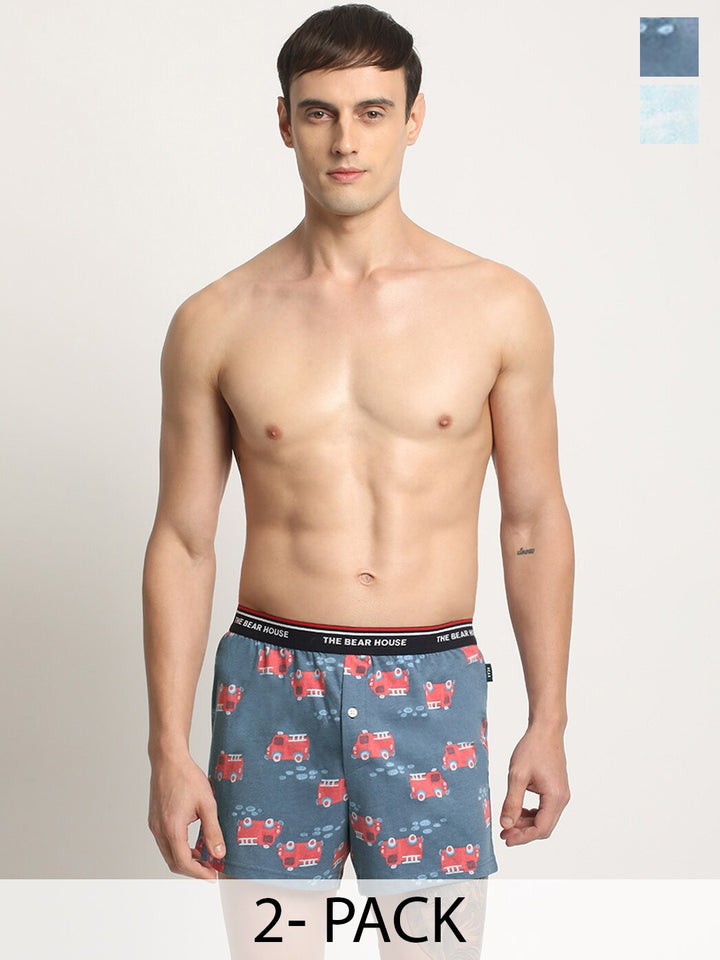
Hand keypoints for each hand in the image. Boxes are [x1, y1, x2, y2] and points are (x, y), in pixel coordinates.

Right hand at [148, 753, 224, 880]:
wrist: (169, 760)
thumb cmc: (187, 777)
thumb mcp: (207, 804)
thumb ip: (213, 831)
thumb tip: (219, 853)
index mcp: (172, 828)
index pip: (184, 863)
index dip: (199, 873)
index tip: (212, 876)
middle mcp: (159, 830)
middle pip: (174, 862)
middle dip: (192, 870)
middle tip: (210, 869)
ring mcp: (155, 826)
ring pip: (168, 854)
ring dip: (185, 860)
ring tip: (204, 856)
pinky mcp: (154, 820)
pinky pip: (165, 843)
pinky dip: (178, 849)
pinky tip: (193, 843)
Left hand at [499, 725, 569, 845]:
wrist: (546, 730)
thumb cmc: (532, 749)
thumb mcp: (517, 775)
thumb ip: (512, 802)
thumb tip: (505, 824)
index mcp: (555, 797)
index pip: (540, 829)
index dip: (522, 837)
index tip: (505, 838)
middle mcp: (562, 799)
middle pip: (544, 827)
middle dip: (523, 832)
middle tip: (503, 833)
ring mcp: (561, 794)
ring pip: (545, 819)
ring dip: (527, 824)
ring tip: (508, 822)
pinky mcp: (556, 789)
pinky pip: (545, 809)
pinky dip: (531, 814)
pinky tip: (518, 810)